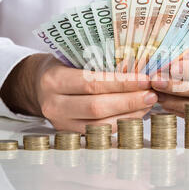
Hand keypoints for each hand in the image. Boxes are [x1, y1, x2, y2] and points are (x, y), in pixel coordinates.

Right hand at [0, 53, 157, 131]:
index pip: (92, 83)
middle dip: (129, 101)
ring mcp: (61, 123)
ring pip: (100, 125)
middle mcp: (54, 105)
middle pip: (97, 108)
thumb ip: (97, 61)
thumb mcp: (71, 56)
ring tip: (148, 103)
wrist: (36, 85)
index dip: (121, 83)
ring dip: (130, 115)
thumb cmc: (60, 65)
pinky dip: (122, 124)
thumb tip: (137, 64)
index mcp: (53, 80)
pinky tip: (136, 114)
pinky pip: (100, 133)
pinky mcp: (70, 134)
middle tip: (151, 94)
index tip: (145, 79)